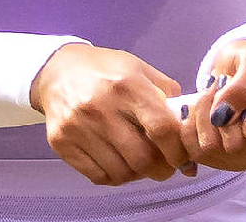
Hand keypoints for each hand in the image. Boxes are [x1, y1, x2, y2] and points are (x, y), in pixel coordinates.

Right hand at [30, 43, 194, 184]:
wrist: (56, 70)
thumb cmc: (105, 70)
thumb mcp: (139, 69)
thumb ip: (166, 94)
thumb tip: (188, 128)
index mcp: (127, 85)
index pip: (161, 128)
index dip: (178, 150)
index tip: (183, 157)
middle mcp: (101, 107)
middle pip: (142, 158)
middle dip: (161, 169)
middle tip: (164, 166)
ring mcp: (78, 127)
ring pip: (121, 172)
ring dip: (138, 174)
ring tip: (140, 163)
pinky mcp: (62, 143)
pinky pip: (98, 176)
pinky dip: (114, 176)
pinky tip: (118, 163)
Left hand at [187, 40, 245, 171]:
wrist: (243, 68)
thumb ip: (243, 86)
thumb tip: (222, 114)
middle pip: (238, 149)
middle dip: (218, 112)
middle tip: (218, 84)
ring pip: (211, 150)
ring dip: (200, 116)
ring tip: (210, 91)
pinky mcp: (223, 160)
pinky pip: (196, 151)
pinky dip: (189, 125)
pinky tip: (198, 107)